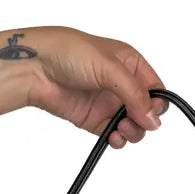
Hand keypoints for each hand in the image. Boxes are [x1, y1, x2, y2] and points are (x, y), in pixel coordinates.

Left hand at [24, 27, 167, 148]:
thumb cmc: (69, 53)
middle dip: (144, 121)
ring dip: (133, 132)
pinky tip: (113, 137)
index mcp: (130, 64)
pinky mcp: (95, 120)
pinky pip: (114, 135)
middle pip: (147, 112)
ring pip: (133, 126)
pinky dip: (118, 140)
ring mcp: (109, 104)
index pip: (155, 89)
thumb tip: (153, 119)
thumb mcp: (110, 68)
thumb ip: (135, 94)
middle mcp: (122, 85)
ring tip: (121, 130)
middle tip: (133, 122)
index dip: (157, 104)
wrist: (36, 68)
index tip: (150, 113)